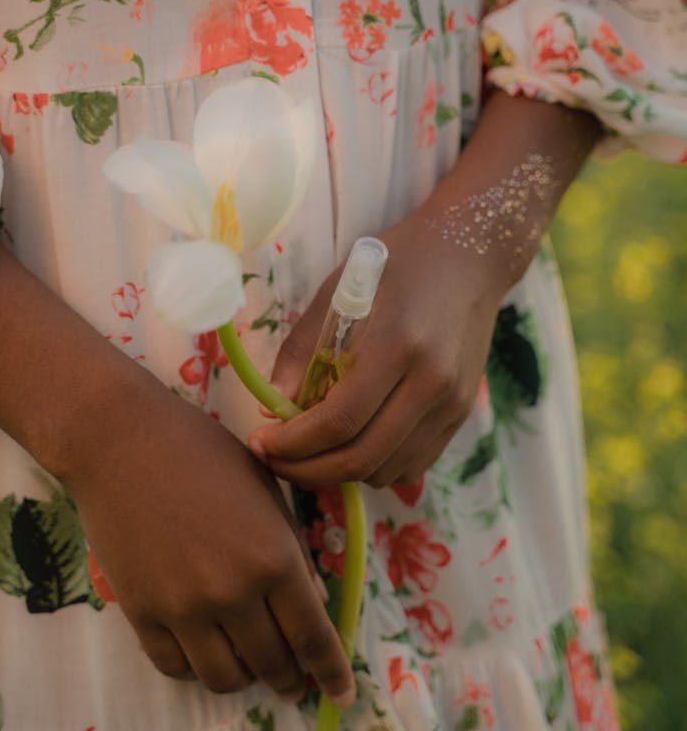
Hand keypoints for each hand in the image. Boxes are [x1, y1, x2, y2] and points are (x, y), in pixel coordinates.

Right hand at [0, 239, 353, 706]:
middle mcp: (234, 592)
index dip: (330, 672)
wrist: (122, 441)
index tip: (341, 695)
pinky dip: (196, 668)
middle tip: (293, 682)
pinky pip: (175, 666)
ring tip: (249, 666)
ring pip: (224, 677)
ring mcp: (184, 608)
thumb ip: (289, 550)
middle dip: (290, 680)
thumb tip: (309, 601)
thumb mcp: (266, 493)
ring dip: (244, 678)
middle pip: (272, 663)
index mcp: (275, 557)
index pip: (313, 635)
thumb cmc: (203, 453)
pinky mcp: (141, 613)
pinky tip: (205, 653)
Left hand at [248, 206, 507, 487]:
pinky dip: (374, 467)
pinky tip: (350, 444)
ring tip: (308, 452)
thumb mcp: (339, 291)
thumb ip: (303, 351)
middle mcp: (431, 381)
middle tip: (275, 460)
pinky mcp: (461, 414)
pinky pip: (411, 465)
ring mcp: (452, 403)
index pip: (339, 420)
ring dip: (339, 473)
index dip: (293, 444)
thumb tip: (272, 409)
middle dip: (307, 470)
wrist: (469, 257)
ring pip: (386, 469)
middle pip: (362, 457)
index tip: (261, 443)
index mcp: (397, 345)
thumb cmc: (395, 266)